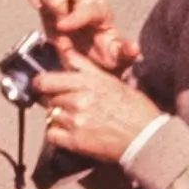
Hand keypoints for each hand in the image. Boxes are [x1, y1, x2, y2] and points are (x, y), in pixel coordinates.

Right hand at [27, 0, 138, 77]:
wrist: (91, 61)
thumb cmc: (105, 60)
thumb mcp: (118, 60)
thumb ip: (125, 53)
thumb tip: (134, 48)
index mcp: (100, 15)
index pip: (88, 7)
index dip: (74, 16)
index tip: (62, 28)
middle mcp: (84, 2)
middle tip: (56, 20)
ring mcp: (66, 0)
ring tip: (47, 12)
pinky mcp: (50, 4)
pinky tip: (38, 7)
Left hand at [36, 51, 160, 171]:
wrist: (147, 138)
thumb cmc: (135, 109)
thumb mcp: (112, 81)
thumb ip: (84, 67)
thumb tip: (63, 48)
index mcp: (89, 81)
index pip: (48, 78)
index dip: (42, 82)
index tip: (42, 85)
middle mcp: (79, 98)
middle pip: (48, 97)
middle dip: (54, 100)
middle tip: (67, 105)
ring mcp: (76, 120)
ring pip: (50, 115)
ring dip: (57, 117)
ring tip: (74, 120)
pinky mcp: (75, 140)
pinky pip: (51, 134)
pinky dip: (56, 134)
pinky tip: (70, 133)